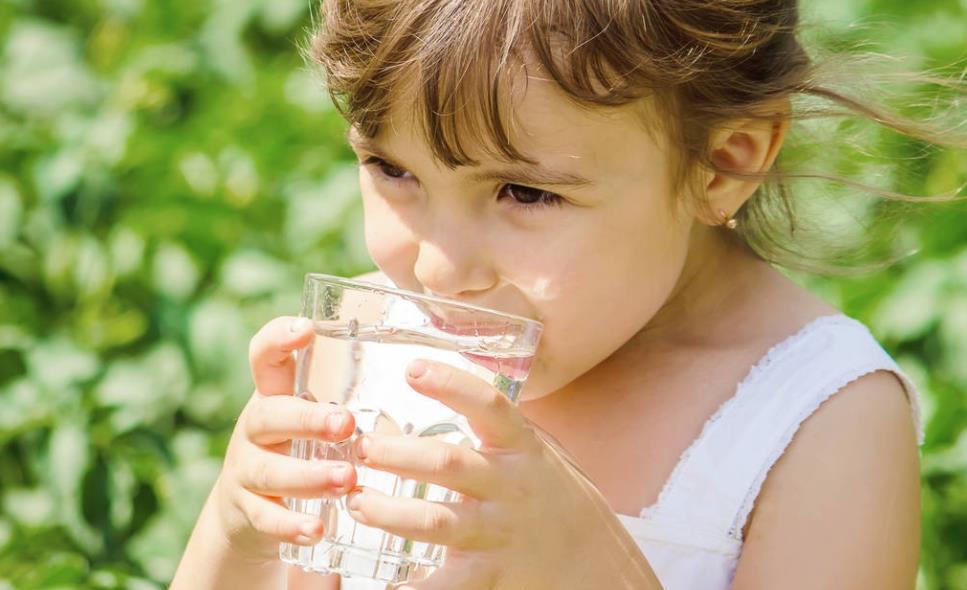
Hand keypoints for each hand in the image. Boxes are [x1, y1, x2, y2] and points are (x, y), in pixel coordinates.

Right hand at [212, 316, 357, 561]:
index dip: (278, 338)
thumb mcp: (314, 414)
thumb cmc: (302, 447)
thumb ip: (348, 391)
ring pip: (269, 471)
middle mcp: (255, 428)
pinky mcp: (247, 512)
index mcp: (275, 396)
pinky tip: (318, 529)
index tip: (306, 328)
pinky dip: (291, 525)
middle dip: (306, 419)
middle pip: (268, 414)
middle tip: (345, 423)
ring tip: (345, 480)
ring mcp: (247, 471)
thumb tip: (425, 361)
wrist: (248, 510)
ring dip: (308, 476)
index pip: (264, 356)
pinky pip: (265, 519)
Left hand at [344, 360, 660, 588]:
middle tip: (361, 447)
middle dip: (400, 454)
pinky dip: (415, 588)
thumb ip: (501, 428)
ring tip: (358, 502)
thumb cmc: (556, 498)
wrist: (596, 564)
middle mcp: (511, 486)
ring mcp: (500, 531)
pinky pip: (446, 584)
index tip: (413, 370)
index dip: (452, 385)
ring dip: (391, 512)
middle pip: (449, 464)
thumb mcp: (541, 453)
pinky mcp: (492, 573)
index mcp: (522, 449)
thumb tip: (450, 386)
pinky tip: (384, 584)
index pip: (489, 407)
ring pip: (438, 521)